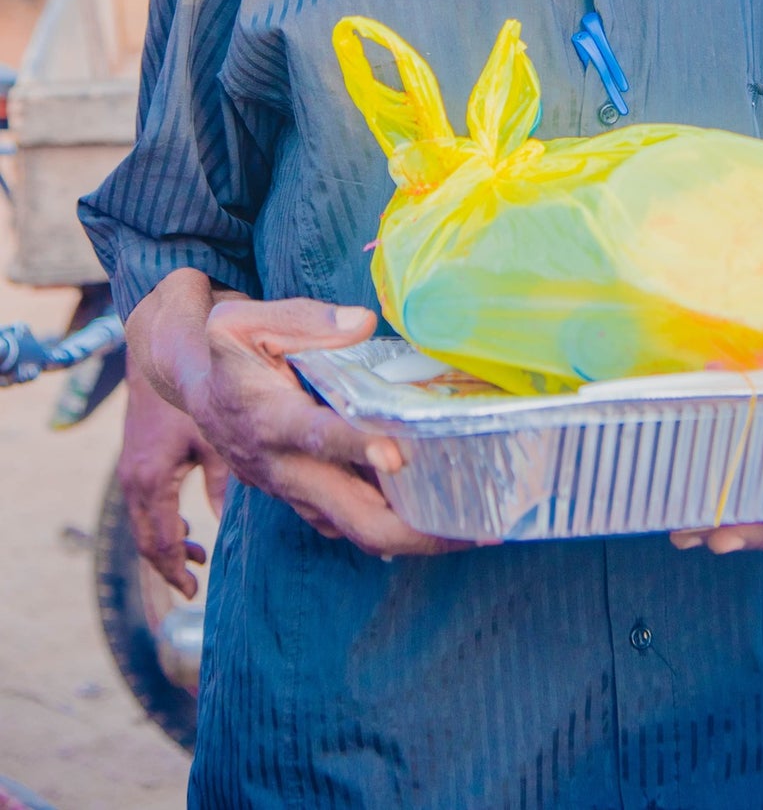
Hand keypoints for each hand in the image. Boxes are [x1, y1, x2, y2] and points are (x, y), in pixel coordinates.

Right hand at [118, 352, 230, 595]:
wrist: (156, 370)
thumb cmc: (188, 404)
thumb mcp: (212, 444)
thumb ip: (219, 485)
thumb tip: (225, 521)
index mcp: (153, 483)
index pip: (161, 543)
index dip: (176, 570)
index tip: (193, 590)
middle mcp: (134, 485)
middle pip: (146, 543)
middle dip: (167, 567)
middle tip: (191, 586)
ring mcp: (129, 477)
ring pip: (141, 528)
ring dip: (165, 547)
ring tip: (195, 557)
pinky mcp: (132, 469)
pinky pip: (141, 511)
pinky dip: (158, 526)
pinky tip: (183, 529)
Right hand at [127, 275, 462, 559]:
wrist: (194, 388)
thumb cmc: (225, 350)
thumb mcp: (244, 320)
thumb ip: (304, 321)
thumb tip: (362, 322)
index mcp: (269, 418)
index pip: (316, 437)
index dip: (356, 447)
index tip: (399, 456)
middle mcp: (283, 467)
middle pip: (352, 516)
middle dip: (412, 531)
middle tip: (473, 529)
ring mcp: (295, 490)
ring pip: (356, 530)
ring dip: (412, 536)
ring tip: (474, 530)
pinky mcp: (303, 497)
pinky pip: (349, 524)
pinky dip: (391, 526)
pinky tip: (436, 517)